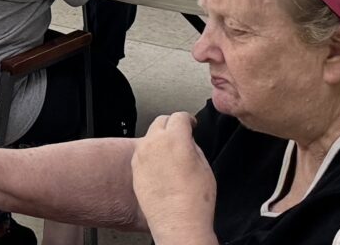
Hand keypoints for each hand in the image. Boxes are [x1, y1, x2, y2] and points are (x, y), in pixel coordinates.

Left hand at [131, 113, 218, 235]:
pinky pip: (142, 153)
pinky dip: (151, 154)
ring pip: (150, 137)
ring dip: (160, 139)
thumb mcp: (205, 166)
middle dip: (172, 126)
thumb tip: (188, 142)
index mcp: (175, 139)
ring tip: (172, 154)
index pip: (179, 117)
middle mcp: (154, 143)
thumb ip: (193, 147)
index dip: (188, 119)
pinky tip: (161, 167)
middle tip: (181, 135)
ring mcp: (141, 156)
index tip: (191, 124)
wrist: (177, 223)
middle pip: (161, 122)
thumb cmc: (194, 200)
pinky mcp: (135, 169)